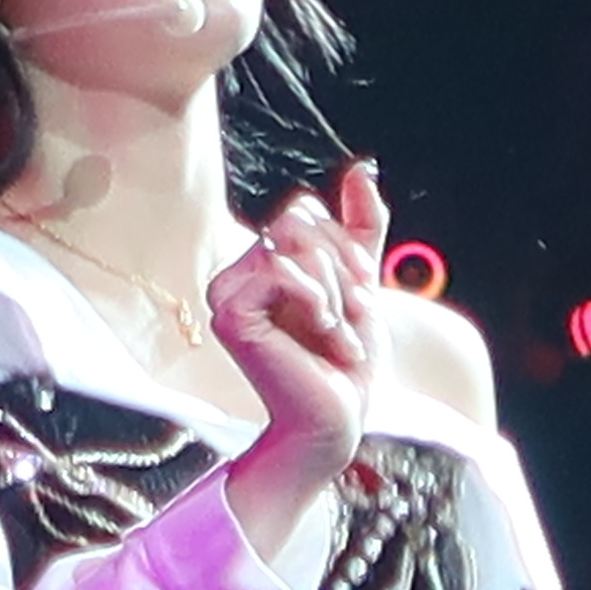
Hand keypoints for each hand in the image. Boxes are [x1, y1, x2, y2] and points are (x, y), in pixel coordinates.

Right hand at [214, 160, 383, 545]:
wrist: (334, 421)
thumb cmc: (344, 363)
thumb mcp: (361, 282)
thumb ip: (361, 226)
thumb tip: (363, 168)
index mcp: (265, 262)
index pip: (306, 211)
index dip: (346, 247)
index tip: (359, 298)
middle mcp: (239, 272)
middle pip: (298, 217)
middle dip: (342, 266)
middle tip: (351, 318)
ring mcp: (227, 292)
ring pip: (293, 242)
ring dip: (335, 290)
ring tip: (338, 333)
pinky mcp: (229, 315)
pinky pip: (278, 269)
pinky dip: (315, 299)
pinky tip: (320, 335)